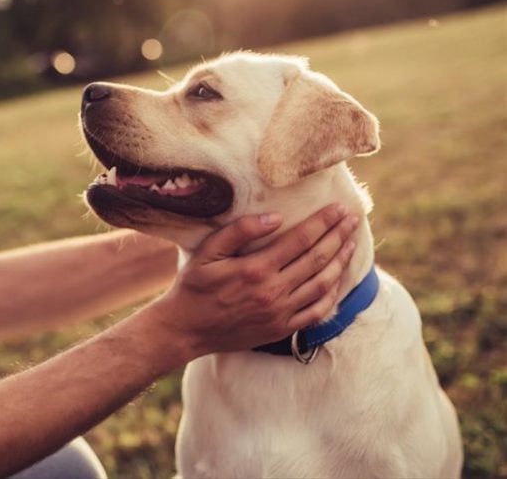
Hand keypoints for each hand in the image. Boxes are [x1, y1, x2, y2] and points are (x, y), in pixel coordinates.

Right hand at [148, 204, 359, 358]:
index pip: (301, 240)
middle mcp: (273, 291)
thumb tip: (275, 217)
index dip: (323, 222)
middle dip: (339, 236)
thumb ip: (239, 231)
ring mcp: (280, 313)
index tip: (339, 208)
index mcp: (255, 269)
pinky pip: (316, 311)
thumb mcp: (207, 252)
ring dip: (341, 261)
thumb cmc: (194, 286)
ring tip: (351, 243)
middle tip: (353, 220)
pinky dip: (332, 294)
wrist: (186, 330)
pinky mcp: (281, 329)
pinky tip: (338, 279)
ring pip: (322, 284)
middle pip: (317, 259)